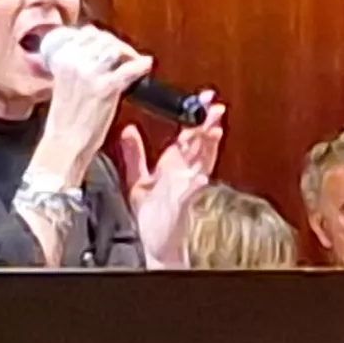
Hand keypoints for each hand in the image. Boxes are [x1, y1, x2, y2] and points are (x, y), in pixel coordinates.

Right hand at [32, 24, 155, 175]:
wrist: (64, 145)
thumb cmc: (65, 121)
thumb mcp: (63, 85)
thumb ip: (76, 67)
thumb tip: (96, 54)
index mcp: (60, 59)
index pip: (86, 35)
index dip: (102, 37)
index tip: (109, 43)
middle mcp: (73, 61)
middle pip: (103, 39)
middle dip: (117, 44)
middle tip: (127, 54)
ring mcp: (89, 73)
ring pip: (115, 49)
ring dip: (129, 53)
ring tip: (135, 60)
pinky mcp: (104, 88)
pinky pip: (127, 70)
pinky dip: (140, 66)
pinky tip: (146, 65)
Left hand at [125, 99, 226, 266]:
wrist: (153, 243)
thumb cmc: (151, 215)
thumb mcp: (138, 179)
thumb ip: (134, 154)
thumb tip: (129, 129)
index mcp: (174, 165)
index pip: (188, 135)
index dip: (195, 116)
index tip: (202, 98)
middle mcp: (184, 174)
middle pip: (200, 144)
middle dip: (208, 125)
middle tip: (214, 106)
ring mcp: (185, 188)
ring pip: (201, 163)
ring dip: (209, 148)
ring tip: (214, 131)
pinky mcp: (179, 205)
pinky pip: (189, 193)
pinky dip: (195, 184)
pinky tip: (200, 175)